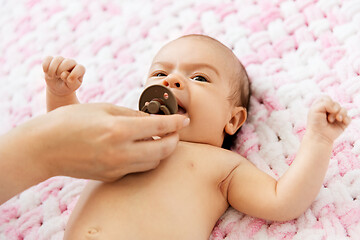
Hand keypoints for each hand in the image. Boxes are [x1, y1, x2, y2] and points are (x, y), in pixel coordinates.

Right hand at [1, 103, 188, 190]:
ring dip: (161, 150)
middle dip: (174, 140)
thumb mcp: (104, 108)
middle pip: (163, 150)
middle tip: (175, 131)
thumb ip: (132, 115)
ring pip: (153, 162)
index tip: (184, 119)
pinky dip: (146, 158)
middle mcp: (121, 152)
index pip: (160, 126)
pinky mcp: (111, 176)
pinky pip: (137, 168)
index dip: (176, 122)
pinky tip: (141, 147)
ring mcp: (116, 167)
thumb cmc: (71, 121)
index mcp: (119, 130)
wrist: (45, 147)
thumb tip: (152, 119)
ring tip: (159, 138)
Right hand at [42, 56, 84, 95]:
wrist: (58, 87)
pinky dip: (46, 66)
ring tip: (52, 76)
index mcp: (80, 70)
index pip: (80, 68)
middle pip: (68, 62)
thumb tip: (64, 74)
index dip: (74, 74)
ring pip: (57, 59)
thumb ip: (72, 82)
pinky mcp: (52, 60)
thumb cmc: (67, 87)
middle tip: (58, 77)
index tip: (69, 81)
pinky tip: (46, 72)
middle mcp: (72, 63)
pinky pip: (48, 58)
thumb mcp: (72, 87)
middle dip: (61, 71)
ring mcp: (62, 60)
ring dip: (52, 69)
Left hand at [306, 96, 350, 143]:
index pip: (327, 98)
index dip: (327, 102)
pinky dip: (346, 119)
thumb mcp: (315, 109)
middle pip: (336, 104)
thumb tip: (336, 108)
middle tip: (327, 118)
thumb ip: (326, 103)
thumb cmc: (315, 123)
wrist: (319, 136)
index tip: (323, 109)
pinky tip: (341, 122)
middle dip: (333, 110)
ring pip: (344, 109)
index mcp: (321, 106)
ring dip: (339, 114)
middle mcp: (329, 110)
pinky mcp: (343, 123)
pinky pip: (349, 117)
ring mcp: (337, 116)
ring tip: (332, 121)